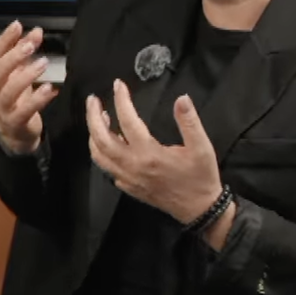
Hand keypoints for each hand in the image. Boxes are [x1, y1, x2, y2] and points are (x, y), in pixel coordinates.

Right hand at [0, 20, 56, 154]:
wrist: (15, 131)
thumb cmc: (18, 97)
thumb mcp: (20, 73)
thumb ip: (26, 52)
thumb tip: (36, 30)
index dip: (4, 40)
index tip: (17, 25)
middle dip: (13, 57)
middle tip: (31, 45)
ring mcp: (2, 107)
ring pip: (9, 91)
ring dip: (26, 76)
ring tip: (43, 63)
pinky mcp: (15, 122)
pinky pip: (25, 111)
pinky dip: (37, 99)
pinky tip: (49, 89)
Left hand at [86, 79, 221, 223]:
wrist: (199, 209)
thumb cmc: (200, 177)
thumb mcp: (202, 147)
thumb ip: (189, 122)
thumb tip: (182, 98)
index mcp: (149, 153)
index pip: (128, 120)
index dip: (121, 100)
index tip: (118, 85)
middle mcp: (132, 165)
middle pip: (101, 138)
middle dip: (93, 116)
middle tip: (93, 100)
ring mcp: (127, 177)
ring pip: (98, 154)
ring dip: (93, 134)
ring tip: (98, 117)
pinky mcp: (127, 186)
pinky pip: (106, 167)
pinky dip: (100, 151)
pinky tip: (107, 141)